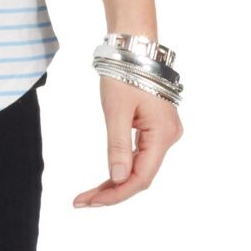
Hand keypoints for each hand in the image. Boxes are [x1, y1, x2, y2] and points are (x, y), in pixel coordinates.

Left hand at [72, 77, 182, 207]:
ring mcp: (163, 133)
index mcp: (162, 134)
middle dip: (112, 192)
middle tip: (82, 201)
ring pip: (139, 168)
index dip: (117, 194)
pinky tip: (105, 179)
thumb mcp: (116, 110)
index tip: (91, 202)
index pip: (141, 177)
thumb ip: (118, 146)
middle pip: (141, 176)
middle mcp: (168, 137)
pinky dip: (121, 167)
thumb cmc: (125, 72)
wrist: (134, 48)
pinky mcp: (155, 129)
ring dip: (115, 182)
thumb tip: (117, 179)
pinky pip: (139, 156)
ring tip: (88, 195)